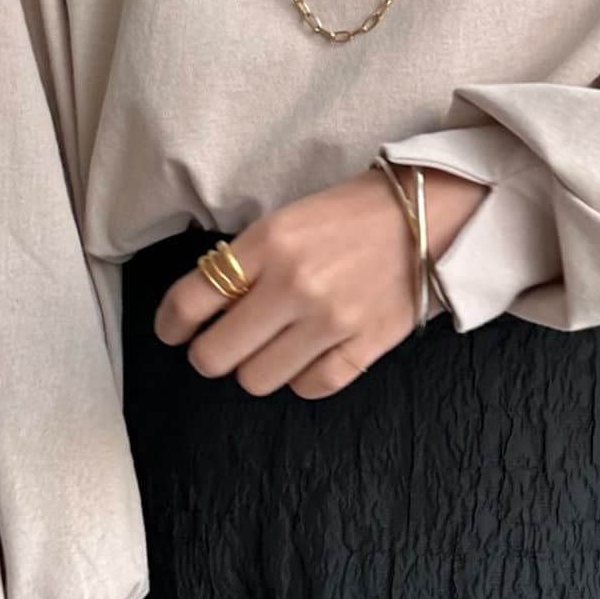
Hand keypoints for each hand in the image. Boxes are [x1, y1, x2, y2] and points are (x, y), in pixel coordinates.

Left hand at [154, 164, 487, 398]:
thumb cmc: (352, 214)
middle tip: (221, 345)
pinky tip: (308, 356)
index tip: (173, 332)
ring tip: (271, 348)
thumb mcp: (287, 220)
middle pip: (216, 354)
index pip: (190, 299)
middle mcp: (294, 283)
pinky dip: (303, 377)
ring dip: (256, 368)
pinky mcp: (367, 344)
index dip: (171, 325)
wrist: (428, 212)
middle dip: (209, 354)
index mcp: (269, 242)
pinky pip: (311, 387)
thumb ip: (246, 260)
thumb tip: (205, 307)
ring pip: (258, 379)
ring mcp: (332, 319)